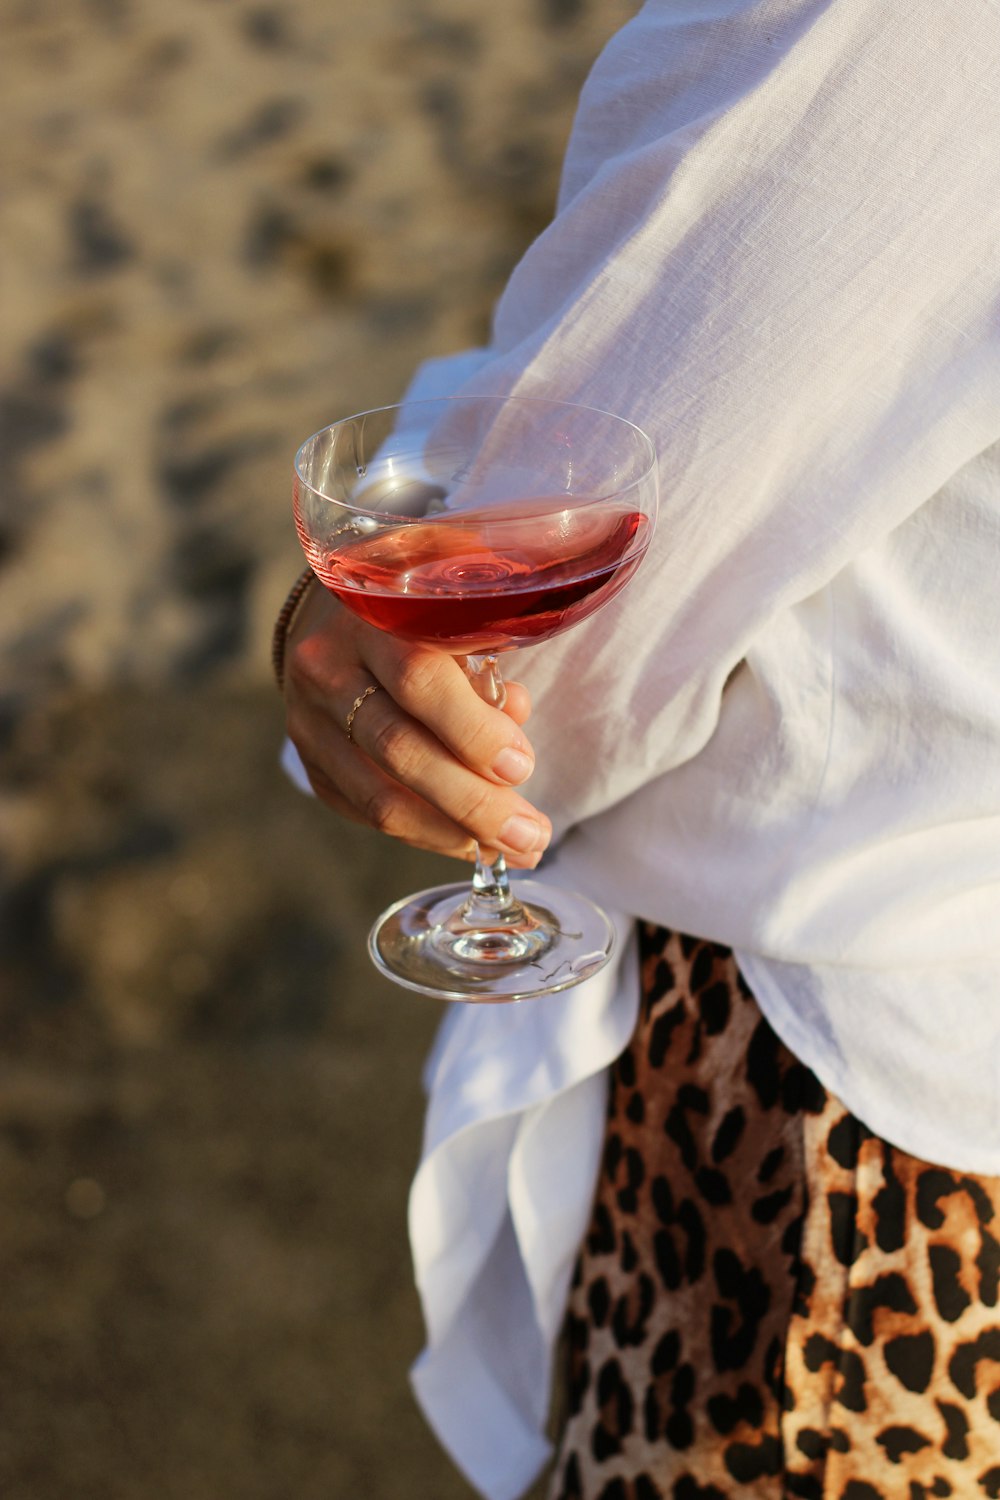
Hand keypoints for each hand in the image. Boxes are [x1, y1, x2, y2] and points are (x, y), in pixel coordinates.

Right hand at [282, 584, 551, 866]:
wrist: (344, 614)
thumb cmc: (422, 610)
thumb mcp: (456, 607)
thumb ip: (489, 651)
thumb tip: (515, 714)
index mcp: (369, 614)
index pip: (418, 678)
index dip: (473, 730)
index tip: (521, 766)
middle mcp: (327, 668)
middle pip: (398, 750)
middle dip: (474, 801)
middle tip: (531, 833)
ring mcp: (310, 721)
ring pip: (380, 798)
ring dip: (455, 832)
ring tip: (515, 847)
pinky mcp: (311, 763)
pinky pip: (369, 814)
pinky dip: (427, 834)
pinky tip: (471, 840)